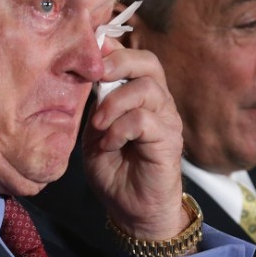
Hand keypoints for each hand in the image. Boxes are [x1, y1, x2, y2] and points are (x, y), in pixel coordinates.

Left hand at [83, 38, 188, 239]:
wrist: (129, 208)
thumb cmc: (112, 167)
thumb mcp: (95, 128)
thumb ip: (94, 100)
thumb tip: (86, 68)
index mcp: (139, 93)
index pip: (134, 56)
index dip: (113, 48)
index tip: (88, 51)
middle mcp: (158, 101)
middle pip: (148, 62)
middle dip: (118, 62)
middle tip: (95, 76)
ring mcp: (167, 119)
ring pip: (147, 88)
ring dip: (114, 103)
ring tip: (98, 125)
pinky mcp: (169, 140)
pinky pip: (145, 120)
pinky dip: (120, 129)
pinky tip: (109, 144)